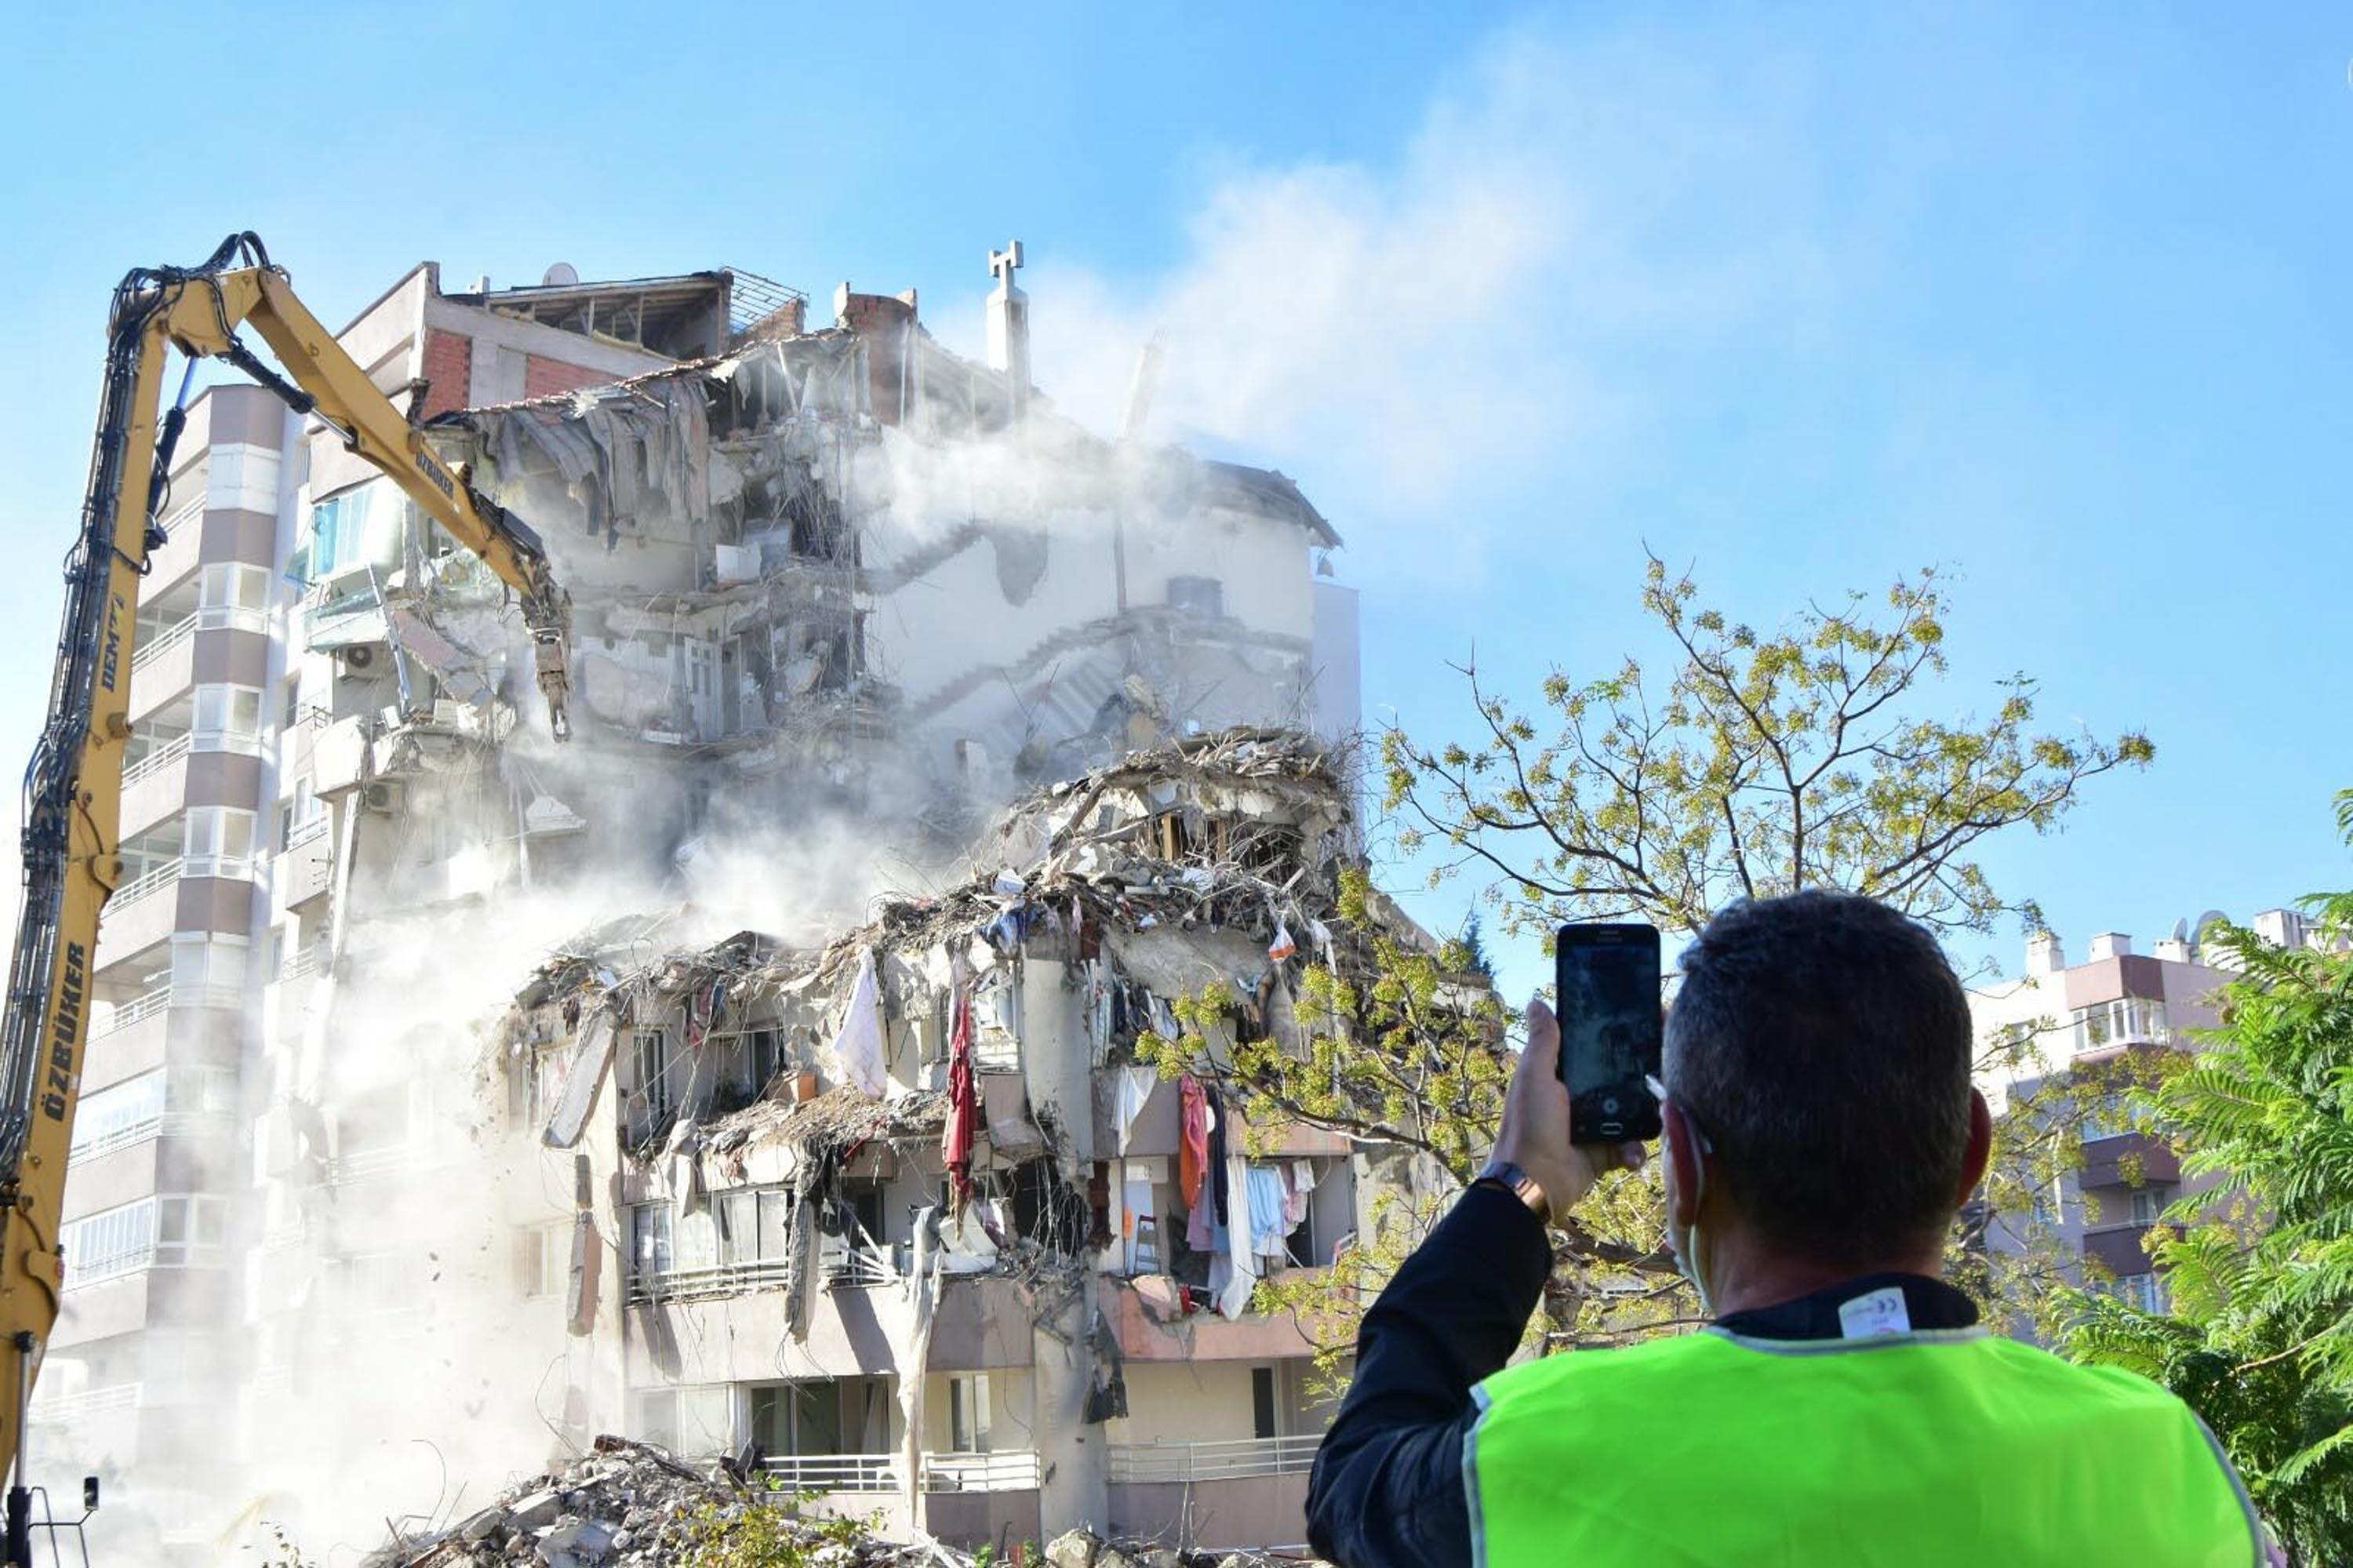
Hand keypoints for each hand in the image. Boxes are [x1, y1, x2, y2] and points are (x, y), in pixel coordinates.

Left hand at [1494, 998, 1644, 1224]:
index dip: (1615, 1042)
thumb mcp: (1534, 1076)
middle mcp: (1578, 1099)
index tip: (1644, 1028)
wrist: (1534, 1183)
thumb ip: (1543, 1041)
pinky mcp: (1604, 1153)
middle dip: (1640, 1079)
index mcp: (1560, 1078)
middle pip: (1617, 1082)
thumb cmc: (1529, 1125)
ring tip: (1659, 1113)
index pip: (1592, 1054)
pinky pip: (1628, 1146)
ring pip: (1629, 1114)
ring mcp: (1592, 1127)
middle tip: (1665, 1070)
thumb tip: (1536, 1002)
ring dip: (1643, 1116)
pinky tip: (1632, 1154)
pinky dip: (1633, 1150)